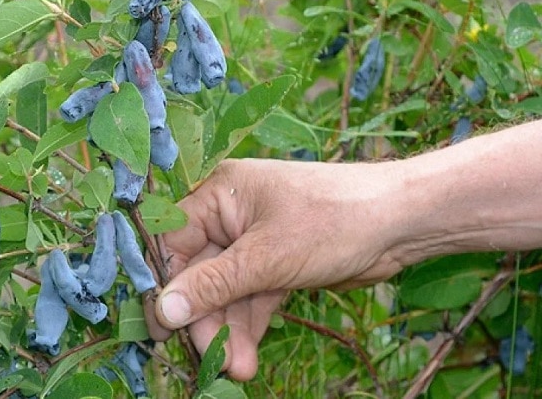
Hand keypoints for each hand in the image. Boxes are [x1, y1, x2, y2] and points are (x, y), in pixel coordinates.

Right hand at [145, 158, 406, 380]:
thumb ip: (213, 285)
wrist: (402, 223)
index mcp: (219, 195)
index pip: (173, 242)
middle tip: (211, 360)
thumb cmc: (333, 222)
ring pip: (226, 292)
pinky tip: (248, 356)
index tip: (162, 330)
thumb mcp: (267, 257)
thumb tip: (163, 310)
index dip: (165, 287)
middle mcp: (230, 215)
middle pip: (200, 273)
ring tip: (237, 370)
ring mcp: (254, 240)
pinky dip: (250, 325)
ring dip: (229, 330)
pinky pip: (250, 297)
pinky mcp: (276, 263)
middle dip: (207, 318)